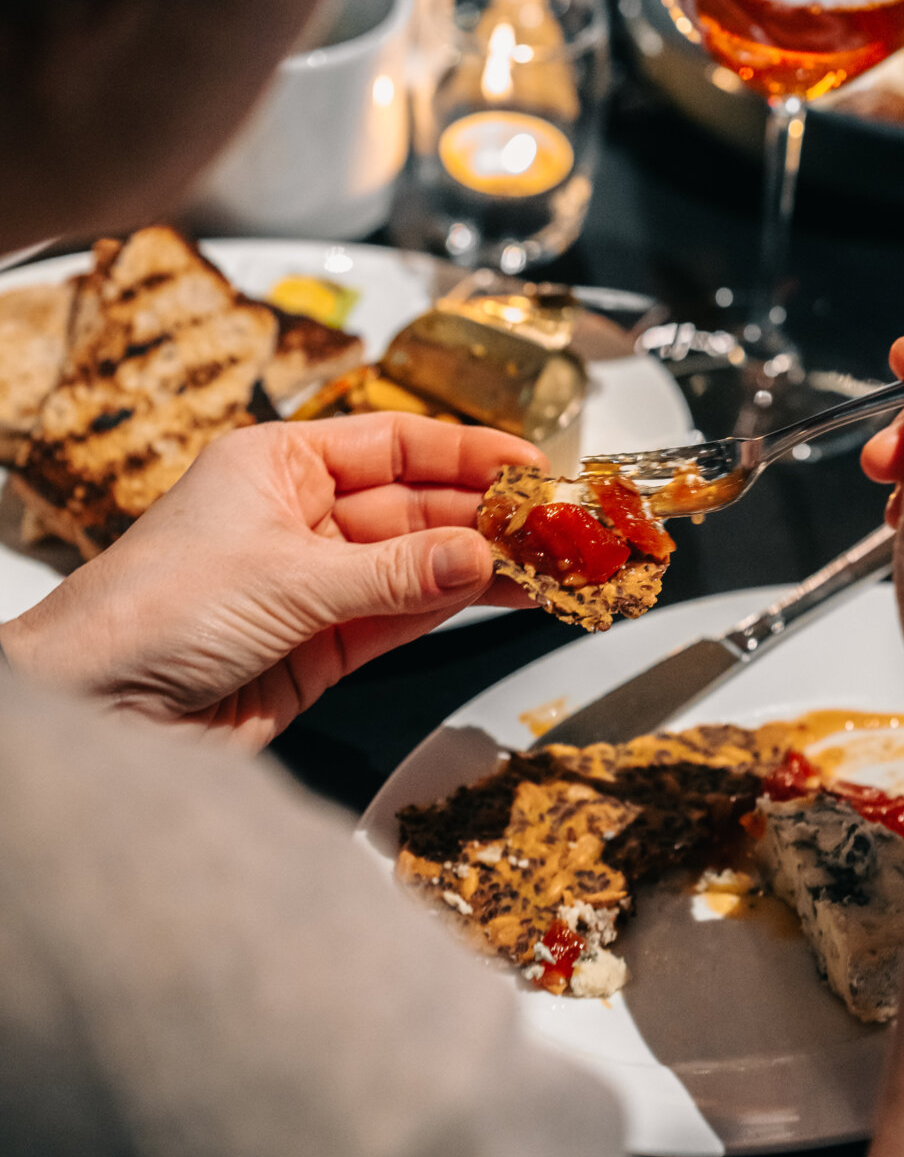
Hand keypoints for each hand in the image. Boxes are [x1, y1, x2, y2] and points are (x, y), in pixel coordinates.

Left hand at [1, 414, 540, 747]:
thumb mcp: (288, 576)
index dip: (466, 452)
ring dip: (485, 566)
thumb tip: (479, 557)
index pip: (394, 443)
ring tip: (553, 563)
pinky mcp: (322, 648)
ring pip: (420, 565)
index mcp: (277, 464)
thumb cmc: (148, 614)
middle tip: (557, 523)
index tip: (528, 464)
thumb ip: (396, 574)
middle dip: (487, 514)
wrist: (94, 713)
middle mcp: (298, 518)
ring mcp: (314, 585)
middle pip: (417, 505)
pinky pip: (405, 616)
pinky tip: (504, 596)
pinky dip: (454, 608)